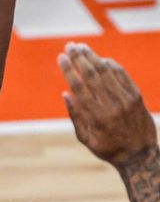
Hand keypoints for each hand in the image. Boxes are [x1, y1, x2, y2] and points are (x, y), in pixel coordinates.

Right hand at [58, 42, 156, 165]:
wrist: (141, 156)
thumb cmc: (108, 148)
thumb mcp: (86, 138)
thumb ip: (75, 116)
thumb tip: (66, 94)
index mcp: (96, 117)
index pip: (79, 86)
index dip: (68, 69)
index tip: (60, 57)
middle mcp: (112, 105)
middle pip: (92, 75)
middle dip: (79, 58)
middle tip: (69, 46)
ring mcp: (126, 100)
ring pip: (107, 72)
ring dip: (93, 57)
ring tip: (82, 47)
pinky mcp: (137, 97)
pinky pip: (123, 75)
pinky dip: (111, 65)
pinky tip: (101, 59)